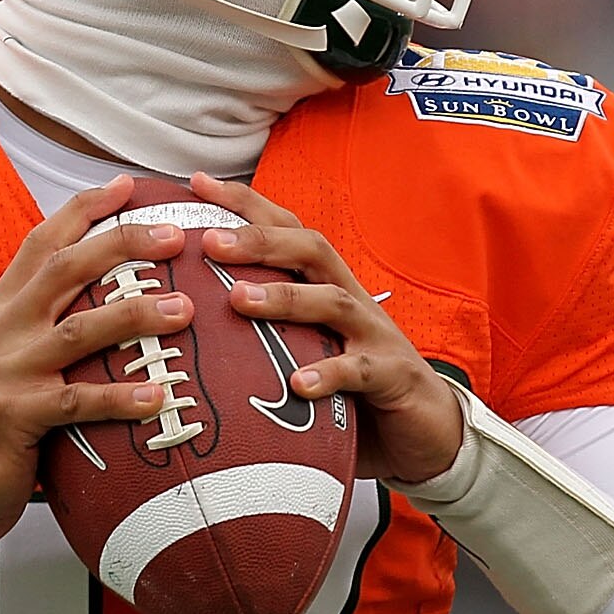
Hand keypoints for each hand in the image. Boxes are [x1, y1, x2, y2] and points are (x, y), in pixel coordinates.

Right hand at [0, 179, 193, 583]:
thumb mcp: (4, 365)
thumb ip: (41, 333)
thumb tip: (104, 311)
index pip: (42, 242)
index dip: (85, 210)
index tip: (129, 185)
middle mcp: (0, 329)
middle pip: (65, 268)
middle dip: (122, 243)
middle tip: (174, 236)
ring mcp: (5, 371)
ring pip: (78, 329)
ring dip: (135, 315)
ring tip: (184, 309)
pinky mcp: (13, 416)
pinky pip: (77, 402)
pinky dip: (121, 398)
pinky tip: (159, 397)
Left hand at [187, 171, 464, 486]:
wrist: (426, 429)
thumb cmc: (352, 385)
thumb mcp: (306, 347)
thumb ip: (263, 330)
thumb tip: (188, 316)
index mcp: (326, 285)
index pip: (287, 231)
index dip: (246, 204)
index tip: (197, 185)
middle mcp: (351, 299)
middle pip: (311, 249)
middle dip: (259, 240)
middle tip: (209, 241)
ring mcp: (374, 335)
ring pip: (332, 301)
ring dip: (285, 297)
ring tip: (240, 300)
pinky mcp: (392, 375)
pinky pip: (360, 370)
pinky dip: (329, 373)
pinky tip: (299, 384)